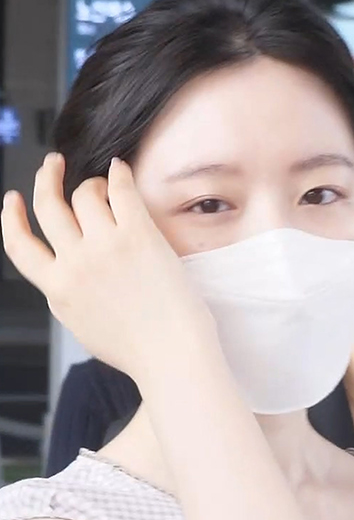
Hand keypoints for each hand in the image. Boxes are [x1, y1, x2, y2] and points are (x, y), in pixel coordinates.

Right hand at [1, 155, 215, 378]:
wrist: (172, 355)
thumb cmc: (139, 349)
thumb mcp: (82, 327)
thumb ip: (66, 297)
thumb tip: (61, 280)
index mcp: (57, 288)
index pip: (19, 245)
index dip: (11, 217)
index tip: (13, 200)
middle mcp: (75, 263)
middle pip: (49, 207)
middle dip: (47, 179)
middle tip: (53, 164)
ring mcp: (106, 247)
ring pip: (84, 195)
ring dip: (90, 182)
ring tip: (102, 181)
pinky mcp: (139, 237)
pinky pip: (122, 193)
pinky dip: (117, 175)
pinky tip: (120, 169)